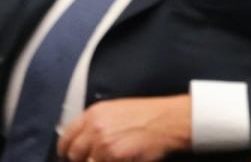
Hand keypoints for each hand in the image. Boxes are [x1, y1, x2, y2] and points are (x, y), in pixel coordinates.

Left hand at [57, 95, 191, 161]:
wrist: (169, 120)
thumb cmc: (149, 113)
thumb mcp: (118, 109)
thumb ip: (97, 122)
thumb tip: (83, 139)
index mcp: (94, 113)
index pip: (66, 137)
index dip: (67, 149)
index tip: (70, 155)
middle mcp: (95, 128)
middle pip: (74, 154)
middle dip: (82, 159)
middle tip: (95, 158)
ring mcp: (103, 145)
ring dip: (100, 160)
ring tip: (116, 155)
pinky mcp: (114, 157)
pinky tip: (125, 157)